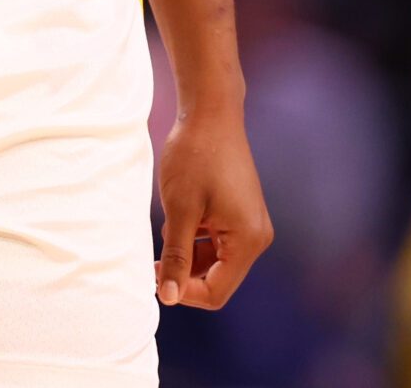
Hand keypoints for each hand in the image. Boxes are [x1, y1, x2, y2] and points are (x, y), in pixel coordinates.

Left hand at [156, 104, 272, 309]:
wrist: (210, 112)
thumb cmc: (195, 156)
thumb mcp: (180, 210)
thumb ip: (176, 256)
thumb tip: (169, 297)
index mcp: (247, 240)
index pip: (216, 292)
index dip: (182, 291)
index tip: (155, 276)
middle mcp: (256, 237)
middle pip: (217, 279)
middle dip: (183, 272)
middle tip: (154, 257)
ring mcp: (250, 224)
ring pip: (214, 260)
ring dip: (186, 254)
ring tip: (167, 226)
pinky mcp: (240, 213)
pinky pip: (216, 241)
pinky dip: (194, 238)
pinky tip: (179, 216)